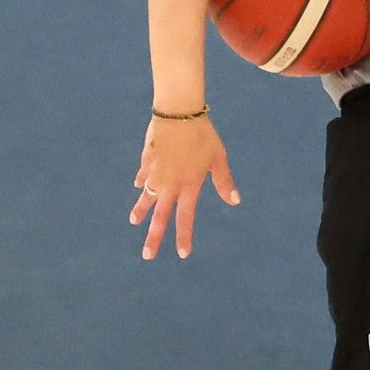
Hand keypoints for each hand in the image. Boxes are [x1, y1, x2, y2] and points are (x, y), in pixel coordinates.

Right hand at [130, 114, 237, 260]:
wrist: (178, 113)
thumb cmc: (203, 135)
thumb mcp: (218, 158)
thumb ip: (223, 181)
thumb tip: (235, 201)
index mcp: (189, 186)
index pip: (185, 218)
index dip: (184, 237)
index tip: (182, 254)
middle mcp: (169, 184)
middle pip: (160, 217)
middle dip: (154, 237)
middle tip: (147, 256)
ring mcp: (155, 173)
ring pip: (146, 198)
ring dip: (140, 210)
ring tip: (134, 222)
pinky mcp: (147, 160)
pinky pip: (143, 175)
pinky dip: (142, 182)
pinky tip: (139, 186)